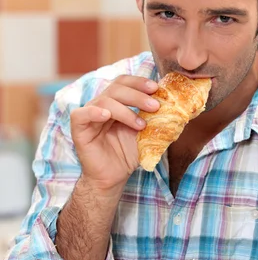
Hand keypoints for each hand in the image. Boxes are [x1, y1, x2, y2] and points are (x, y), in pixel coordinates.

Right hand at [70, 76, 158, 193]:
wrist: (113, 177)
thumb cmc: (128, 155)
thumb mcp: (145, 134)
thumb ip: (155, 119)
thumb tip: (177, 108)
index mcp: (116, 102)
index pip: (124, 82)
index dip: (139, 82)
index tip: (156, 88)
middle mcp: (101, 105)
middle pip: (116, 88)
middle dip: (138, 95)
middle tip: (155, 106)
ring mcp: (89, 116)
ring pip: (104, 101)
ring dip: (125, 110)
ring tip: (141, 125)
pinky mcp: (79, 129)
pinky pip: (80, 115)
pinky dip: (93, 112)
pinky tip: (106, 116)